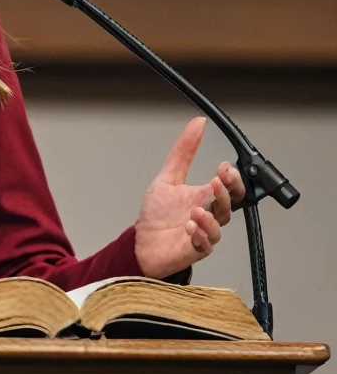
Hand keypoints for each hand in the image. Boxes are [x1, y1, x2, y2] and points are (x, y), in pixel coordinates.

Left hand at [134, 116, 245, 278]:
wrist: (141, 242)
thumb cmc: (157, 215)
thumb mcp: (168, 177)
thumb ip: (184, 151)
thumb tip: (198, 123)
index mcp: (204, 197)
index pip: (230, 188)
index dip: (232, 178)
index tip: (223, 167)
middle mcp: (207, 215)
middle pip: (230, 205)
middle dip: (226, 193)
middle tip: (216, 183)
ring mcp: (202, 233)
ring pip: (218, 225)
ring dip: (209, 217)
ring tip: (195, 211)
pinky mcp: (194, 250)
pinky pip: (204, 245)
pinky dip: (199, 236)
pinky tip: (189, 227)